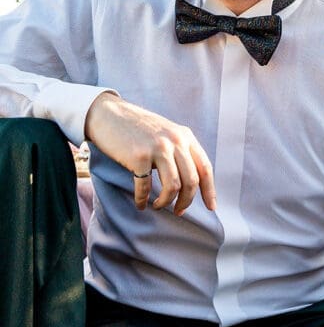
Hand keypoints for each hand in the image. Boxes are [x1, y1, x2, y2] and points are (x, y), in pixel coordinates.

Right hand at [84, 92, 215, 215]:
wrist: (109, 115)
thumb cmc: (138, 129)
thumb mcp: (167, 133)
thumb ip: (181, 150)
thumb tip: (191, 181)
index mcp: (186, 137)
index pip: (205, 168)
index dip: (209, 190)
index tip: (211, 207)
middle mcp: (176, 141)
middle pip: (191, 181)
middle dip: (186, 201)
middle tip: (178, 211)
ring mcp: (158, 148)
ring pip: (173, 186)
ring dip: (166, 202)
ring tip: (158, 206)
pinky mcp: (138, 156)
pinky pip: (145, 186)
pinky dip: (143, 199)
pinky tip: (140, 203)